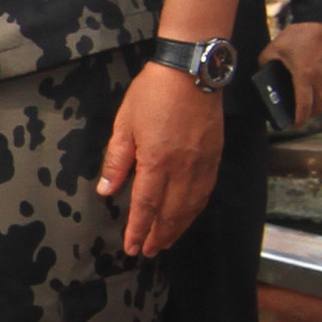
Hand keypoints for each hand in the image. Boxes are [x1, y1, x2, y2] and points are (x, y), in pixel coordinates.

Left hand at [98, 62, 221, 256]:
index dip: (138, 230)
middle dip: (159, 236)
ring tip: (165, 241)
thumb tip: (106, 190)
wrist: (191, 70)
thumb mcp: (125, 124)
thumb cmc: (153, 92)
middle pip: (171, 214)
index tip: (131, 247)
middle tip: (148, 251)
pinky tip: (187, 216)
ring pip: (191, 207)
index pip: (146, 206)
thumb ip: (116, 161)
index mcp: (157, 161)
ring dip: (178, 228)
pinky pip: (205, 193)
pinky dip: (195, 210)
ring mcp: (202, 164)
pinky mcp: (214, 157)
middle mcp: (183, 169)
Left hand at [269, 19, 321, 125]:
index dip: (299, 120)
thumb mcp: (276, 47)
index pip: (303, 106)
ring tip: (309, 107)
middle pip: (318, 108)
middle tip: (299, 116)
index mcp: (303, 76)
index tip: (293, 125)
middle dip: (309, 116)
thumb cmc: (300, 33)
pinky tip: (318, 92)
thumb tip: (262, 70)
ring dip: (319, 108)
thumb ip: (266, 61)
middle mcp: (319, 79)